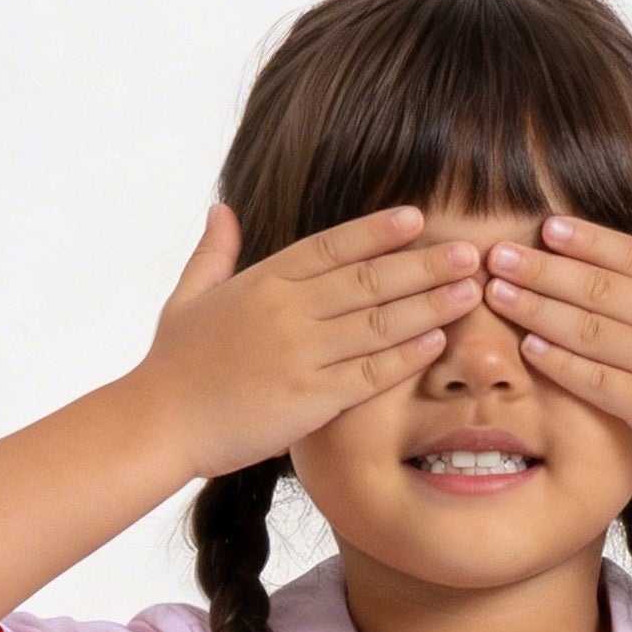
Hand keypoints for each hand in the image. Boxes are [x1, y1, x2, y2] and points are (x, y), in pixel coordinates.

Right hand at [134, 205, 481, 480]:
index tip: (418, 218)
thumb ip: (214, 252)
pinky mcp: (309, 400)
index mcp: (264, 280)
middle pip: (369, 279)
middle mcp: (287, 310)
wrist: (159, 422)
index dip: (378, 231)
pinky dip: (406, 356)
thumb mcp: (188, 295)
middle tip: (470, 251)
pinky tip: (438, 341)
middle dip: (424, 264)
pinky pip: (369, 374)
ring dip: (430, 305)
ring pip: (379, 323)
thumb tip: (222, 209)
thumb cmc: (173, 364)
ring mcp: (300, 354)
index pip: (333, 245)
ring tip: (471, 291)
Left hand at [482, 209, 631, 490]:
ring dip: (538, 308)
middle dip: (543, 268)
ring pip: (590, 328)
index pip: (631, 253)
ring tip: (497, 292)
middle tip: (498, 253)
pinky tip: (529, 348)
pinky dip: (562, 363)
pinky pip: (598, 381)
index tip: (547, 225)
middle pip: (598, 284)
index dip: (586, 238)